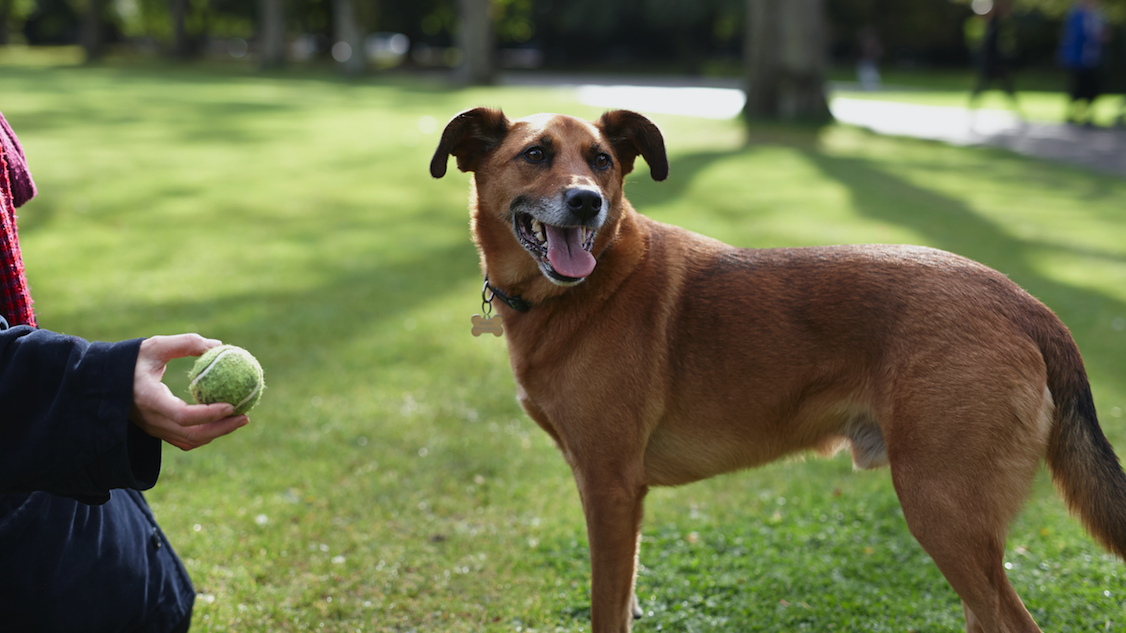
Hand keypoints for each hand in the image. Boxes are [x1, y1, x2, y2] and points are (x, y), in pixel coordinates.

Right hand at [130, 334, 248, 450]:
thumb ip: (186, 343)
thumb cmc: (131, 359)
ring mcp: (153, 429)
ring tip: (240, 419)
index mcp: (149, 399)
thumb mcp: (156, 345)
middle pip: (191, 434)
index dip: (209, 415)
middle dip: (221, 429)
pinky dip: (204, 434)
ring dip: (216, 433)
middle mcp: (150, 420)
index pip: (182, 415)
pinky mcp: (156, 432)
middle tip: (245, 416)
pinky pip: (184, 439)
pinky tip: (221, 422)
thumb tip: (218, 345)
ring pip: (189, 440)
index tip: (231, 405)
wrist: (103, 381)